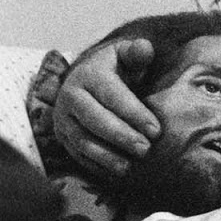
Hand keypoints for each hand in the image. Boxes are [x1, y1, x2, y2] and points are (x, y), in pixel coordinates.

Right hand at [54, 38, 161, 177]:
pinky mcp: (63, 137)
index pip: (112, 96)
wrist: (88, 81)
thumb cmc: (117, 69)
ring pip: (82, 140)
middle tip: (146, 150)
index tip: (157, 131)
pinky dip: (96, 165)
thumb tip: (145, 47)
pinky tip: (116, 173)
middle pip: (95, 120)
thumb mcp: (125, 55)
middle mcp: (70, 97)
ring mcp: (63, 119)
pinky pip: (77, 154)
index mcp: (88, 75)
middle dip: (121, 136)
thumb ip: (137, 52)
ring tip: (130, 167)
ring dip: (106, 156)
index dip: (134, 114)